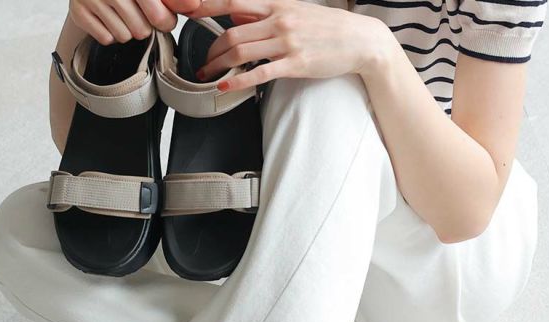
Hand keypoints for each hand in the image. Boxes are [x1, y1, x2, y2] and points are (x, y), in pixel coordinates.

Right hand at [69, 0, 201, 42]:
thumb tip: (194, 5)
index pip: (158, 11)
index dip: (165, 19)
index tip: (165, 18)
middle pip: (143, 28)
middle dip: (146, 26)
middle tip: (139, 14)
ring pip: (126, 35)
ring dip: (128, 30)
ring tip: (121, 13)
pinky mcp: (78, 11)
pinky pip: (107, 38)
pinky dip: (110, 33)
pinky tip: (107, 17)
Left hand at [189, 0, 390, 90]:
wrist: (359, 40)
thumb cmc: (328, 28)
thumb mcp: (295, 11)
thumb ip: (266, 14)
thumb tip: (239, 17)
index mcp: (276, 4)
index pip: (233, 2)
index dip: (207, 6)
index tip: (189, 12)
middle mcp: (278, 20)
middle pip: (232, 33)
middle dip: (211, 50)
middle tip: (203, 62)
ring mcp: (287, 43)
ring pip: (241, 52)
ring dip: (218, 66)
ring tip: (209, 75)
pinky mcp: (295, 64)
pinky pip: (260, 73)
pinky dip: (238, 81)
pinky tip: (225, 87)